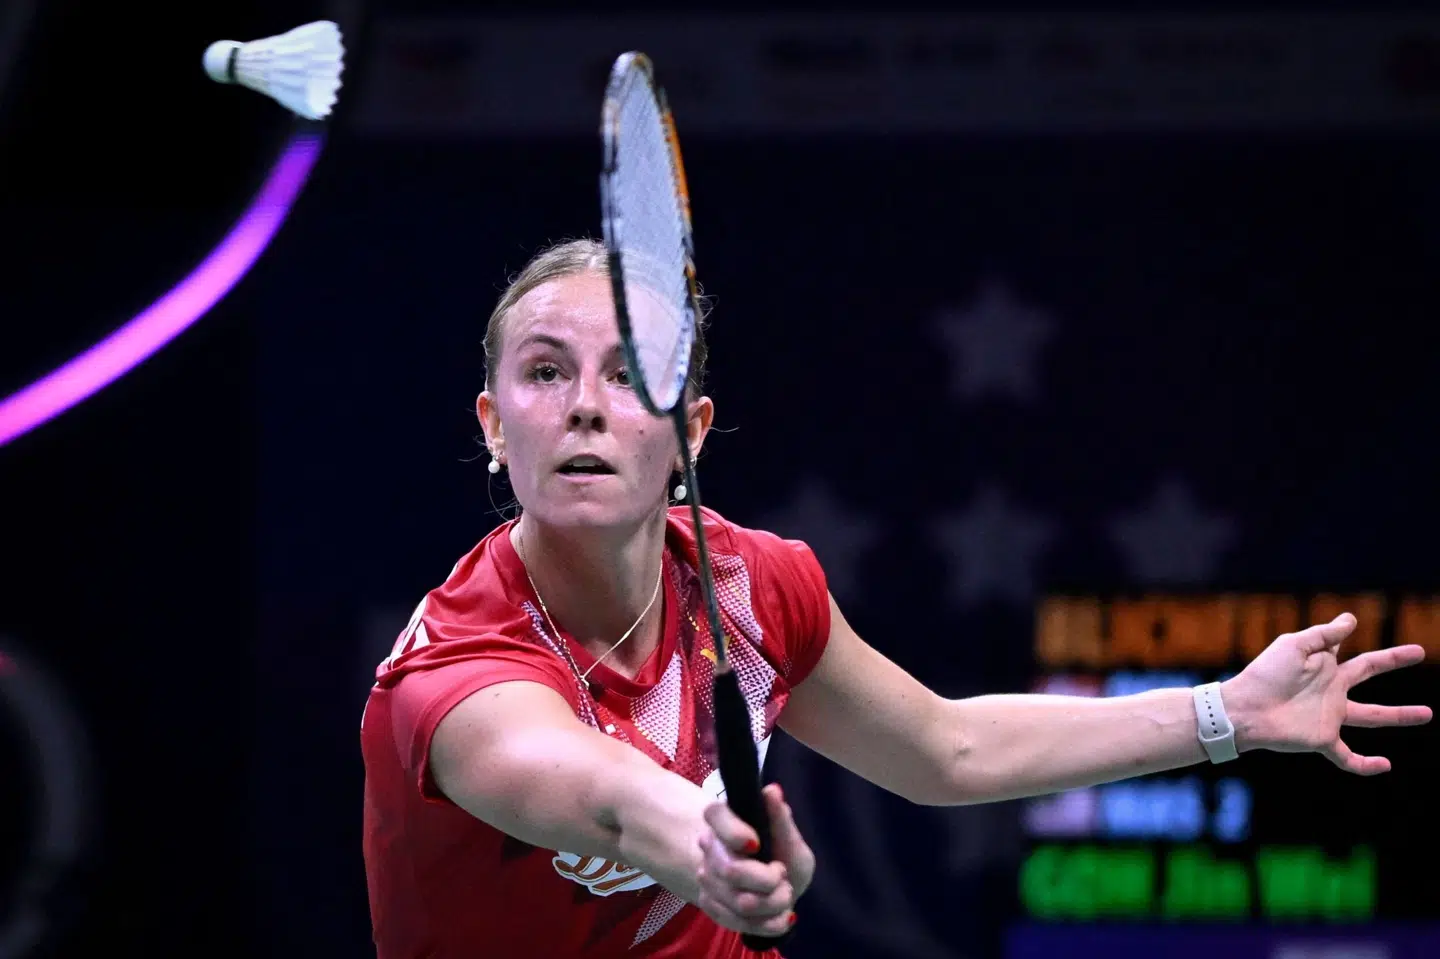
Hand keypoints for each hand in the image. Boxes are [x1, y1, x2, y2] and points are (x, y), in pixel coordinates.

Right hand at [694, 784, 813, 938]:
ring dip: (773, 904)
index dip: (734, 833)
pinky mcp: (711, 904)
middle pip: (731, 871)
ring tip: (785, 895)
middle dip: (768, 881)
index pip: (715, 815)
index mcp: (724, 819)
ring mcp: (707, 877)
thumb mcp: (790, 838)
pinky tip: (782, 918)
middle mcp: (709, 846)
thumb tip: (772, 790)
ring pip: (739, 902)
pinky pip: (737, 922)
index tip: (756, 845)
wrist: (779, 887)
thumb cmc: (783, 855)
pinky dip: (767, 924)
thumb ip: (780, 818)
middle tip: (782, 875)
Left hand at [1223, 612, 1431, 773]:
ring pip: (1372, 716)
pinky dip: (1365, 765)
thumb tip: (1351, 618)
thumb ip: (1324, 635)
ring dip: (1400, 714)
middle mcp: (1330, 689)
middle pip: (1368, 672)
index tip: (1352, 622)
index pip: (1341, 647)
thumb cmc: (1264, 675)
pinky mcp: (1322, 739)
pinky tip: (1385, 766)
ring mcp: (1329, 715)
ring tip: (1428, 714)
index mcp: (1321, 665)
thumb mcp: (1293, 646)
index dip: (1344, 633)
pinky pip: (1348, 757)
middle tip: (1420, 651)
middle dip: (1393, 660)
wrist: (1244, 710)